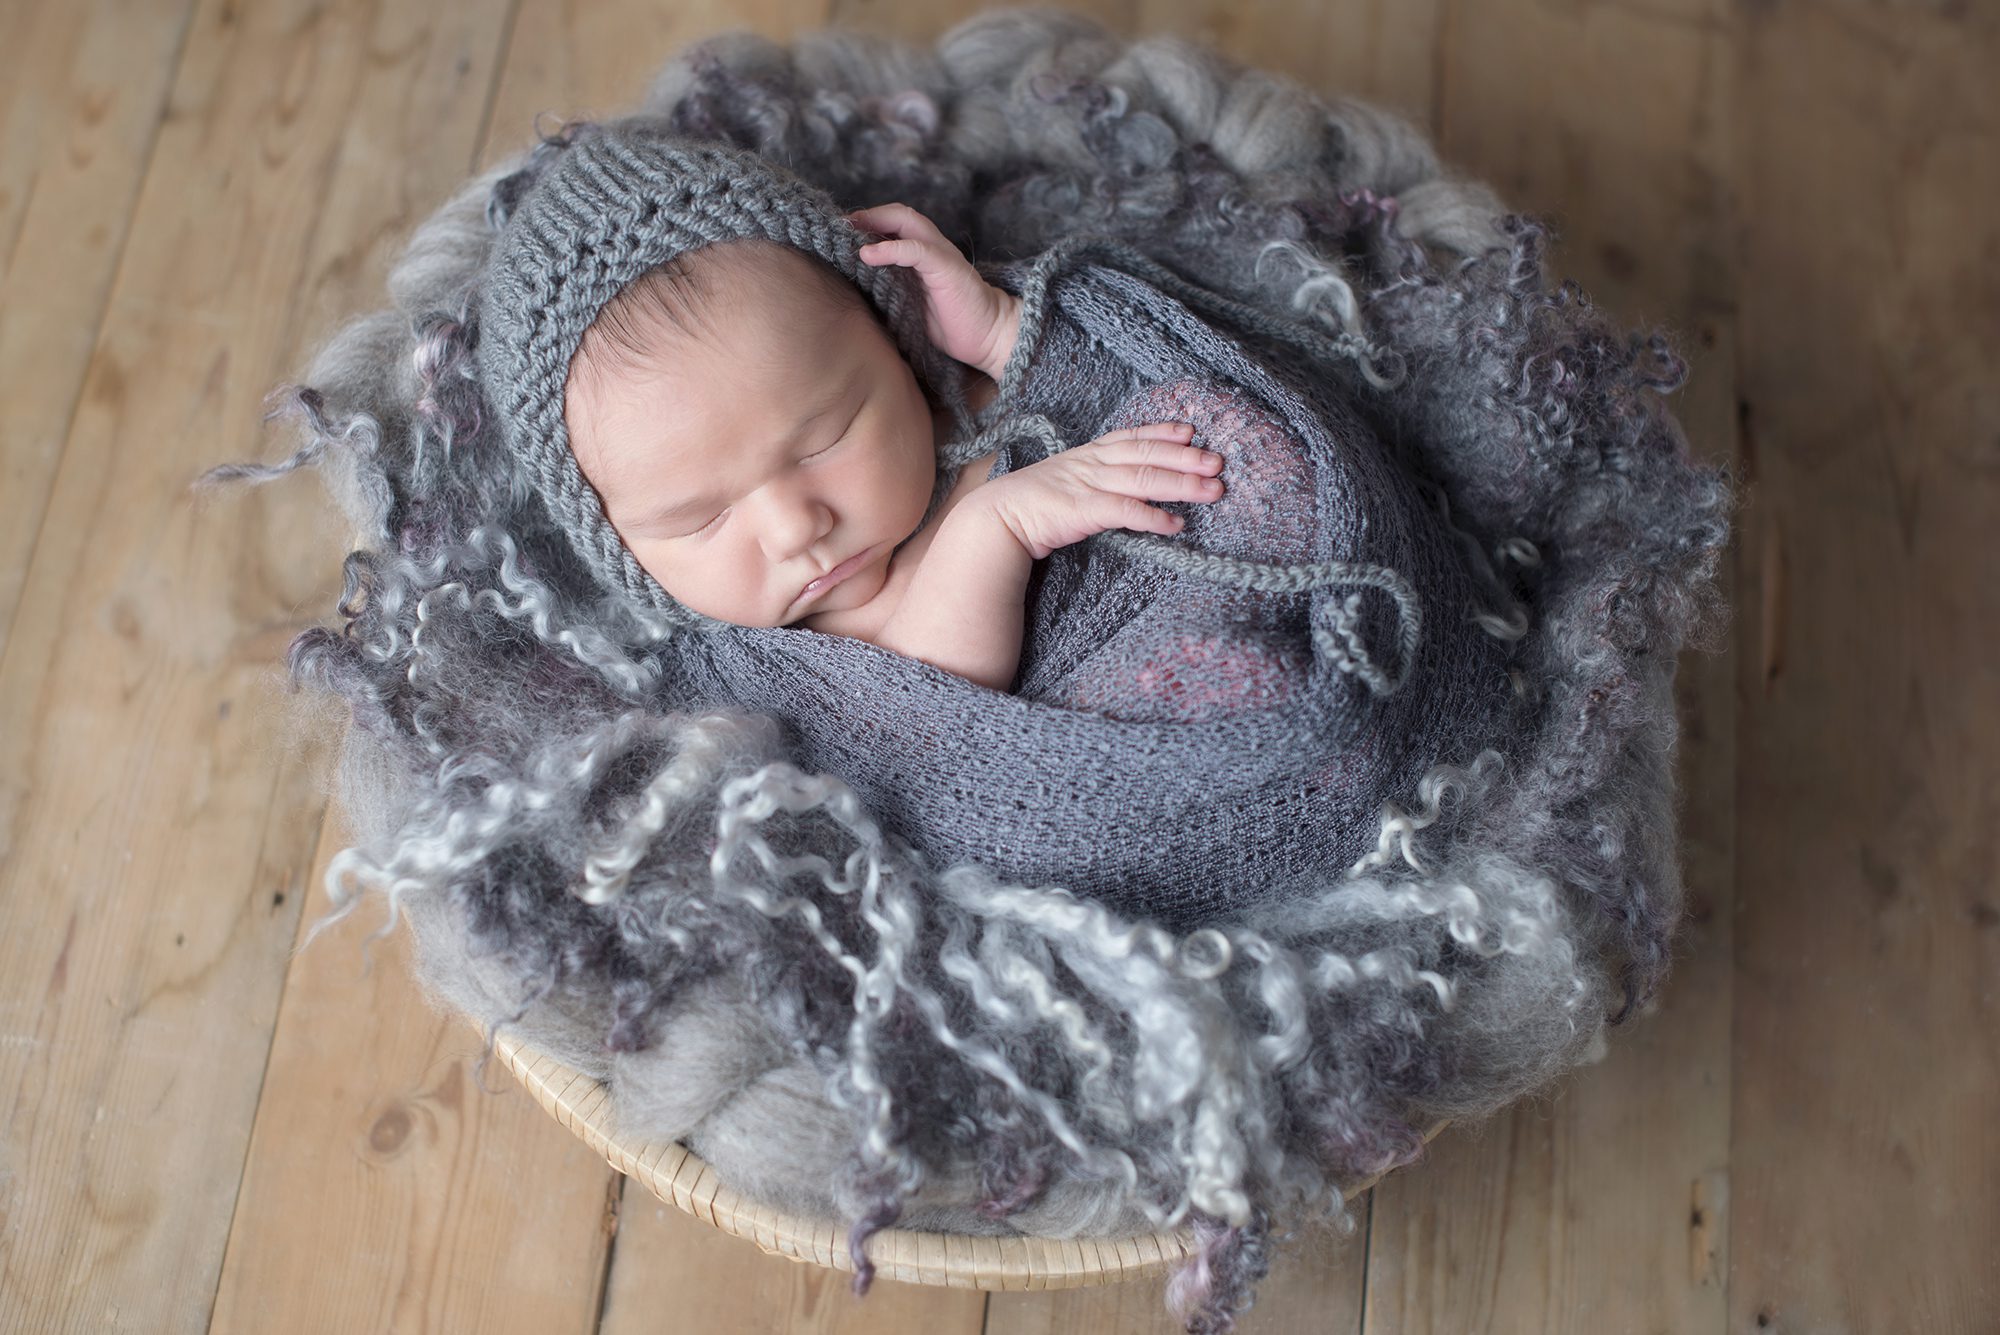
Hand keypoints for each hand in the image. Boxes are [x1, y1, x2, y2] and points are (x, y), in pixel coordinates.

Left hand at [848, 203, 1021, 379]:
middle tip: (839, 225)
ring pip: (906, 221)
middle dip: (867, 215)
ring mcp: (941, 254)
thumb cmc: (951, 327)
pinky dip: (889, 248)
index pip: (894, 224)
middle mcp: (933, 248)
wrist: (988, 338)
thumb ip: (890, 290)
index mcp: (925, 255)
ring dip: (874, 221)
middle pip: (898, 214)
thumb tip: (853, 292)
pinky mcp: (946, 267)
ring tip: (848, 230)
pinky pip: (915, 249)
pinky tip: (867, 254)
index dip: (868, 223)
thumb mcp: (911, 304)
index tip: (841, 232)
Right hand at [971, 423, 1225, 560]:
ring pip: (1144, 479)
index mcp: (1086, 454)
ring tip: (1213, 490)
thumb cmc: (1027, 506)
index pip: (1130, 437)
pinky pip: (1126, 512)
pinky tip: (1176, 525)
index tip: (1190, 431)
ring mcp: (1088, 485)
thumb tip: (1114, 484)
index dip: (1162, 432)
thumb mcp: (1062, 481)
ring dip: (1182, 485)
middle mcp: (1091, 464)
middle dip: (1186, 457)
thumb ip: (1090, 478)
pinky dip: (1154, 517)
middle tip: (1219, 460)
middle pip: (1147, 455)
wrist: (995, 520)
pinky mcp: (1084, 511)